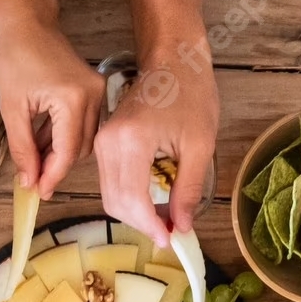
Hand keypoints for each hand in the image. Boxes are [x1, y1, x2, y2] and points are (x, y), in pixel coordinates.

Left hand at [0, 4, 103, 199]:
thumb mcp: (12, 108)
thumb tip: (29, 180)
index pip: (67, 152)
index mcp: (73, 100)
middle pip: (79, 150)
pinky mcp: (96, 89)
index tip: (38, 192)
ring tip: (34, 157)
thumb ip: (22, 148)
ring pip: (83, 140)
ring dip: (60, 153)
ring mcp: (98, 92)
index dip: (52, 177)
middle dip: (55, 166)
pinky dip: (64, 137)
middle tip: (31, 177)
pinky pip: (84, 125)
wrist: (28, 23)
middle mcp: (94, 97)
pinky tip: (43, 140)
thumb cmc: (16, 57)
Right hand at [91, 50, 218, 242]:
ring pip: (110, 196)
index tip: (171, 240)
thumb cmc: (191, 95)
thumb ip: (187, 190)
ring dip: (135, 214)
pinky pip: (110, 183)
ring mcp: (101, 143)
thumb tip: (182, 226)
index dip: (151, 226)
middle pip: (116, 202)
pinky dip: (129, 199)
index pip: (133, 199)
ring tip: (165, 220)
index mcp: (132, 141)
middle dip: (143, 224)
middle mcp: (108, 144)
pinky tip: (153, 203)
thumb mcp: (199, 145)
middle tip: (172, 233)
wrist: (172, 61)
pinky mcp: (102, 143)